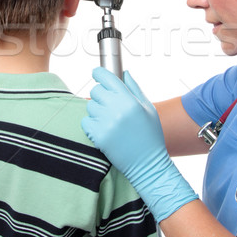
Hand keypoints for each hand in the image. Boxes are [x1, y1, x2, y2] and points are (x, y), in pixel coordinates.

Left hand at [82, 67, 197, 221]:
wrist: (148, 164)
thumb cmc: (150, 135)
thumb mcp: (148, 108)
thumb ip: (134, 88)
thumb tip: (124, 73)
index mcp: (130, 100)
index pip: (107, 78)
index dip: (99, 73)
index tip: (96, 74)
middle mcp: (117, 109)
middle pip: (96, 91)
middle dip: (101, 95)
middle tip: (110, 106)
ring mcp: (106, 123)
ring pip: (90, 106)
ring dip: (97, 111)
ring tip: (110, 121)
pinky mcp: (98, 137)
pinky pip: (86, 122)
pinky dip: (91, 125)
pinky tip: (104, 130)